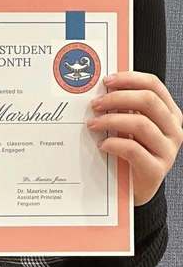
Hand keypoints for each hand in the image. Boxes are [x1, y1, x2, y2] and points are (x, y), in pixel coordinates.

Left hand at [86, 71, 182, 205]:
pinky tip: (102, 144)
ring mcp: (168, 150)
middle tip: (95, 104)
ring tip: (93, 124)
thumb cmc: (130, 153)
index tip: (106, 81)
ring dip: (111, 120)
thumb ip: (124, 108)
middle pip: (148, 101)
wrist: (135, 188)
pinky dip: (114, 144)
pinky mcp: (156, 170)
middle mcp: (173, 130)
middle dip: (117, 98)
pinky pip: (134, 150)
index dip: (129, 79)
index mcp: (169, 114)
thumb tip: (99, 90)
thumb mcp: (130, 126)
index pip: (154, 85)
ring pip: (141, 124)